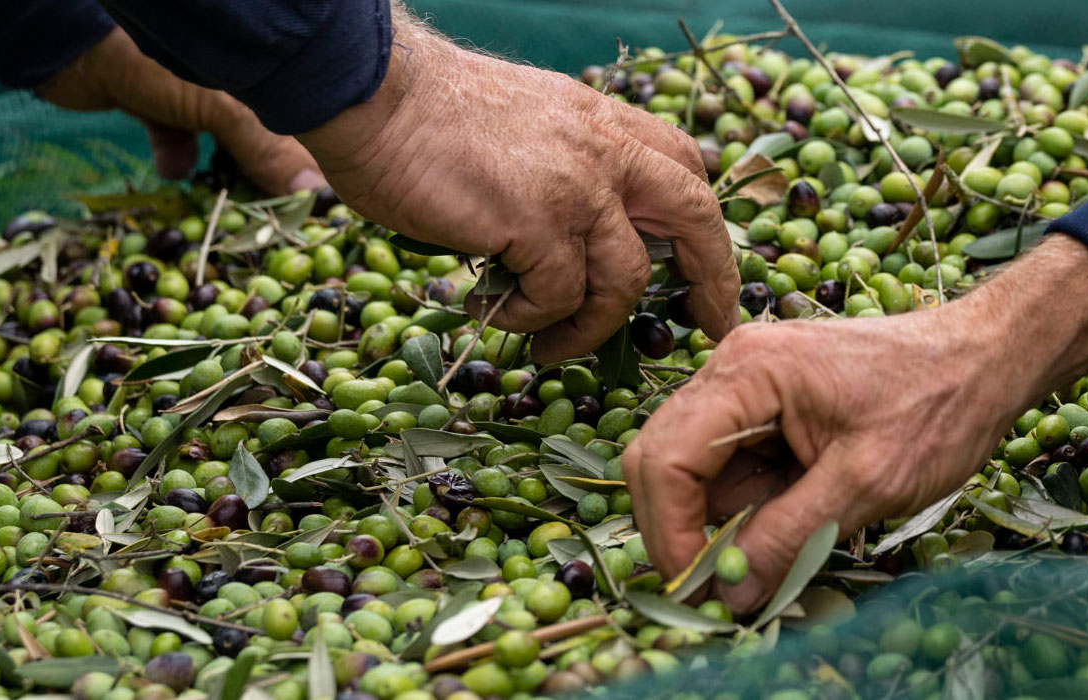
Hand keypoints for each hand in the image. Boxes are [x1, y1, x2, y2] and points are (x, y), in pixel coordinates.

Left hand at [37, 28, 323, 194]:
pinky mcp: (160, 102)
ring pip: (226, 142)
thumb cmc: (157, 66)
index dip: (311, 165)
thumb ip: (268, 150)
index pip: (306, 122)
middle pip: (269, 137)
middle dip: (268, 176)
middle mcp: (240, 77)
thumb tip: (312, 196)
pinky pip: (180, 137)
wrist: (70, 45)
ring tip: (228, 202)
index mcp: (266, 68)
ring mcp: (197, 89)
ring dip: (224, 173)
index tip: (313, 209)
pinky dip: (178, 155)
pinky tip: (173, 165)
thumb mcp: (224, 107)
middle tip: (270, 216)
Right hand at [294, 13, 738, 360]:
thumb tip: (575, 226)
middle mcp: (604, 150)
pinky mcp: (536, 223)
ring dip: (594, 326)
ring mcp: (576, 188)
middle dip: (713, 275)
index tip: (704, 262)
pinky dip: (532, 318)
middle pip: (693, 215)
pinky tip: (499, 313)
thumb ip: (566, 161)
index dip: (703, 220)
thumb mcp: (527, 122)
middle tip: (709, 321)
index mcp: (604, 121)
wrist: (374, 91)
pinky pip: (559, 297)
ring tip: (555, 347)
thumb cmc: (427, 113)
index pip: (683, 166)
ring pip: (626, 279)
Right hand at [623, 235, 1087, 610]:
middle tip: (726, 586)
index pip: (666, 460)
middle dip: (686, 529)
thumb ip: (788, 537)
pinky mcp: (769, 403)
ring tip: (793, 539)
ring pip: (698, 469)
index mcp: (748, 373)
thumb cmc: (937, 406)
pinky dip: (754, 502)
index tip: (699, 590)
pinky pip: (735, 464)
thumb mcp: (865, 484)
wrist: (987, 358)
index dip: (669, 533)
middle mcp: (733, 368)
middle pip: (664, 461)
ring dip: (728, 520)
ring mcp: (748, 383)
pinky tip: (804, 511)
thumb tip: (730, 595)